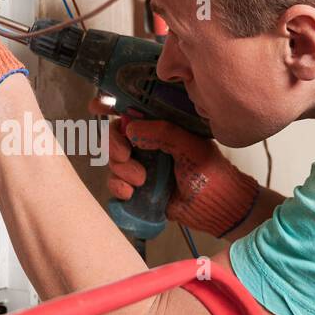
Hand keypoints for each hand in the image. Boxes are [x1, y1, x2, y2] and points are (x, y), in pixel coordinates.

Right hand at [102, 106, 260, 238]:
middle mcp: (147, 143)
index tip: (98, 108)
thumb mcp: (190, 146)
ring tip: (142, 180)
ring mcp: (140, 165)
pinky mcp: (136, 188)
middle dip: (113, 145)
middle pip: (113, 135)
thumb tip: (130, 127)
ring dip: (121, 170)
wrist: (216, 208)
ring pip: (112, 160)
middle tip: (125, 155)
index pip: (131, 110)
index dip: (110, 106)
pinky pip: (114, 183)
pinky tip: (131, 193)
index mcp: (160, 126)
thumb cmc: (211, 172)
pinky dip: (117, 187)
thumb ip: (163, 133)